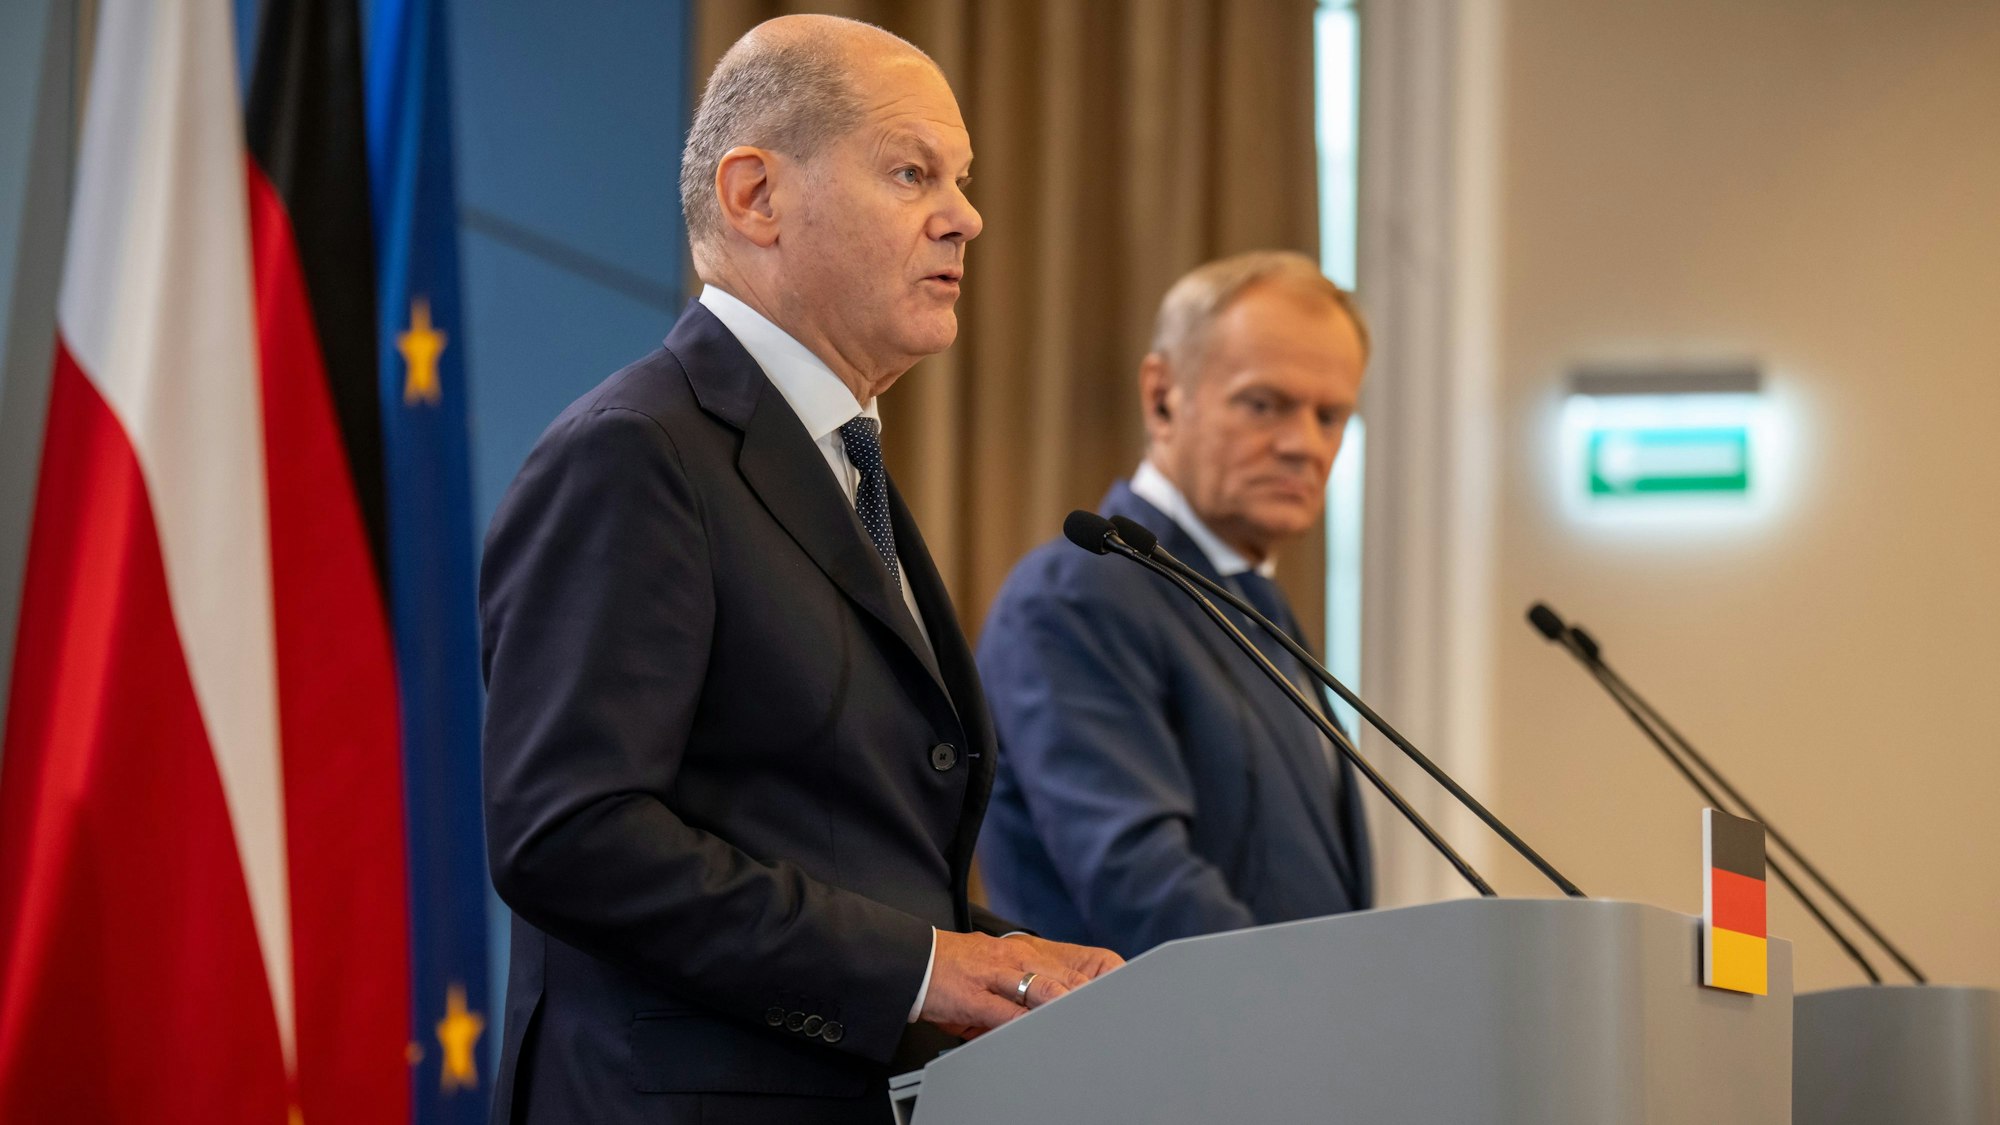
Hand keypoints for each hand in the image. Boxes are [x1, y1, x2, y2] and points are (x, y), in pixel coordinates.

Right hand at [919, 930, 1124, 1037]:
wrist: (911, 960)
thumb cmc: (956, 967)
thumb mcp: (1000, 966)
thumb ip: (1032, 985)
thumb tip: (1064, 1004)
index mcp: (1026, 952)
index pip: (1077, 964)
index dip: (1105, 982)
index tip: (1126, 1001)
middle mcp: (1016, 959)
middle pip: (1066, 977)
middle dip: (1094, 998)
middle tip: (1118, 1017)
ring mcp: (995, 975)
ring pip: (1041, 989)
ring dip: (1068, 1006)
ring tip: (1090, 1024)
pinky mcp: (972, 996)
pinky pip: (1003, 1011)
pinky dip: (1024, 1024)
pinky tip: (1039, 1033)